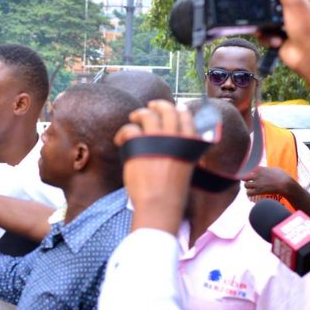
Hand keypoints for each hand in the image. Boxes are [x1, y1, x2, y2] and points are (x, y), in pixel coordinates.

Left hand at [114, 100, 198, 234]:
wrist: (159, 205)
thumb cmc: (170, 193)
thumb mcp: (184, 169)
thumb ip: (179, 153)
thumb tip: (170, 143)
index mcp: (189, 144)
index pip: (187, 118)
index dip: (179, 111)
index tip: (175, 108)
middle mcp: (175, 138)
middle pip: (168, 110)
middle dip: (158, 105)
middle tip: (150, 106)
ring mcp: (157, 139)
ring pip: (147, 115)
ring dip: (139, 114)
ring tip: (133, 119)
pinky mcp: (139, 145)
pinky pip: (130, 129)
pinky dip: (124, 132)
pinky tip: (120, 140)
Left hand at [242, 164, 292, 200]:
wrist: (286, 184)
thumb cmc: (283, 176)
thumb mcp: (275, 169)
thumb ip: (267, 169)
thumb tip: (266, 170)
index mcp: (260, 169)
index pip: (248, 169)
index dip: (247, 172)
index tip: (249, 174)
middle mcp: (257, 175)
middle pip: (244, 176)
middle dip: (246, 180)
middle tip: (249, 182)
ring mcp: (257, 183)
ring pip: (245, 185)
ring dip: (248, 187)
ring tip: (251, 188)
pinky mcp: (258, 191)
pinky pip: (248, 193)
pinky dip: (249, 194)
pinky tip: (252, 193)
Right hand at [260, 0, 309, 95]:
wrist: (308, 56)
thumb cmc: (306, 28)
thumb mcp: (291, 1)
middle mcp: (286, 10)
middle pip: (263, 5)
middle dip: (258, 12)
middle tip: (253, 13)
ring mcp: (280, 24)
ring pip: (260, 21)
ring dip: (264, 29)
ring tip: (271, 33)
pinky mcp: (275, 37)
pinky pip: (262, 35)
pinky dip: (266, 39)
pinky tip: (276, 42)